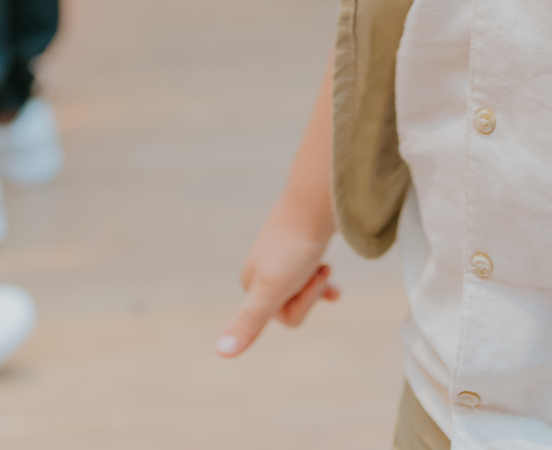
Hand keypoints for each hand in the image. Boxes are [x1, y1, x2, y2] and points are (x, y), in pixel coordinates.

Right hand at [216, 203, 337, 356]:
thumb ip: (248, 322)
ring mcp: (281, 255)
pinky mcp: (299, 243)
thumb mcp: (271, 289)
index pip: (284, 317)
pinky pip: (310, 271)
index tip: (310, 277)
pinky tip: (332, 278)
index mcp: (250, 282)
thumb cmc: (295, 247)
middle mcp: (262, 268)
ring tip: (326, 266)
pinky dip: (322, 278)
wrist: (317, 199)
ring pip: (304, 287)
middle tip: (320, 268)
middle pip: (294, 302)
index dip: (304, 302)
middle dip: (312, 292)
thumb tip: (220, 353)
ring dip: (319, 282)